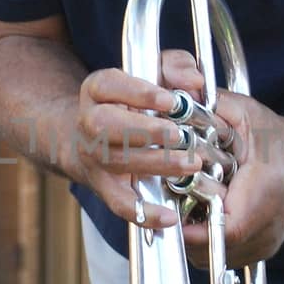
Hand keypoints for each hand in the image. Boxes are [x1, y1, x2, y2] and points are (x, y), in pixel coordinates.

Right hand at [73, 64, 203, 230]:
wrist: (93, 137)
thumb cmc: (133, 103)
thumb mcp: (153, 73)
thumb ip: (175, 67)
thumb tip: (194, 82)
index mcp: (98, 90)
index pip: (108, 85)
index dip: (138, 93)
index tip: (170, 100)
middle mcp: (89, 122)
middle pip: (105, 125)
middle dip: (144, 131)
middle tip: (179, 135)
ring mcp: (94, 157)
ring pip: (116, 161)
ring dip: (155, 164)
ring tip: (189, 163)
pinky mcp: (105, 187)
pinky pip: (119, 204)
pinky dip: (143, 213)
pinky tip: (169, 215)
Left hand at [179, 90, 283, 268]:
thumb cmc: (278, 137)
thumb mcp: (243, 114)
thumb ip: (208, 106)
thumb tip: (174, 94)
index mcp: (260, 201)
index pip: (216, 232)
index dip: (186, 225)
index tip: (167, 209)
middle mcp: (264, 233)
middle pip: (207, 250)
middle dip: (184, 228)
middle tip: (172, 203)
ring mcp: (263, 247)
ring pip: (212, 258)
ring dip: (195, 237)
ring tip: (187, 209)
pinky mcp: (261, 252)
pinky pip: (223, 257)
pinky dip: (209, 240)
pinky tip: (204, 215)